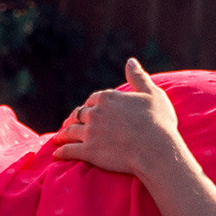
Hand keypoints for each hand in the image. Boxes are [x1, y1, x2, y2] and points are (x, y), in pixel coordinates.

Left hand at [55, 60, 182, 177]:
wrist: (156, 149)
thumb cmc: (158, 122)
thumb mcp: (152, 94)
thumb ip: (138, 77)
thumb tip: (130, 61)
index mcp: (107, 97)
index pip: (93, 100)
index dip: (91, 105)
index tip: (89, 110)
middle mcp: (95, 113)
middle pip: (79, 114)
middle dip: (74, 119)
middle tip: (70, 124)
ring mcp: (89, 132)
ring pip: (70, 131)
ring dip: (62, 134)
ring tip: (58, 138)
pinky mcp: (88, 151)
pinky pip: (68, 151)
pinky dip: (61, 151)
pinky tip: (56, 153)